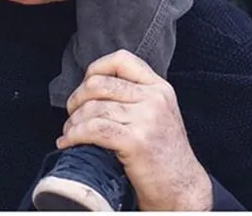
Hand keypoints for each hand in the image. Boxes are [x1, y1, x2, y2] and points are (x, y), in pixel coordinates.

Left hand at [59, 50, 212, 210]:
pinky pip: (93, 129)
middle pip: (99, 84)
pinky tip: (68, 142)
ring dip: (72, 121)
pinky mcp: (136, 141)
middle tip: (72, 114)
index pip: (121, 60)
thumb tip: (92, 87)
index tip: (84, 85)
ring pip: (93, 108)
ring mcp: (147, 119)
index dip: (95, 69)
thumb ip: (135, 96)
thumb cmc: (165, 156)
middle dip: (76, 99)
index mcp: (160, 88)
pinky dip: (74, 135)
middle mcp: (155, 99)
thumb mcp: (159, 115)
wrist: (183, 191)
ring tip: (69, 132)